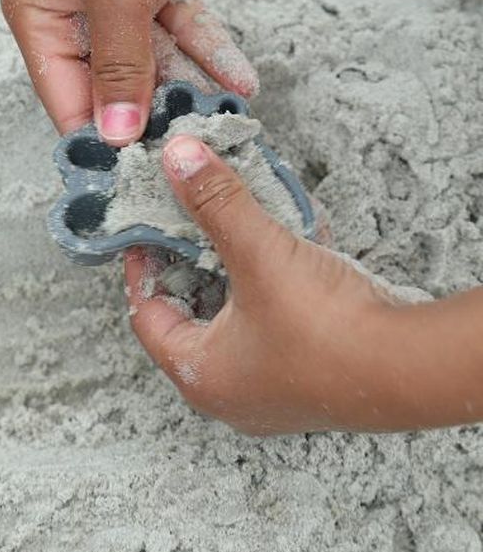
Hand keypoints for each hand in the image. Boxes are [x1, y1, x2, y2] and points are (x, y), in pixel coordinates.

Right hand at [0, 0, 257, 144]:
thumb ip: (120, 67)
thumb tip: (112, 135)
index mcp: (38, 12)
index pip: (63, 95)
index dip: (101, 132)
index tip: (141, 170)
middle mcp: (70, 6)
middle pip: (109, 80)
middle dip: (151, 111)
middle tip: (192, 145)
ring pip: (150, 57)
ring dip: (187, 84)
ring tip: (224, 116)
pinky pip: (178, 29)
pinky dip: (205, 50)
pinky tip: (237, 79)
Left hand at [124, 135, 412, 434]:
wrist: (409, 368)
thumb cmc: (327, 330)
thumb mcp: (259, 253)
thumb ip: (215, 202)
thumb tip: (179, 158)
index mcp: (200, 374)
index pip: (146, 316)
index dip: (142, 267)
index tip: (146, 229)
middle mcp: (230, 393)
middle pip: (191, 317)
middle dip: (193, 265)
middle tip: (190, 224)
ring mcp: (272, 391)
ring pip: (237, 319)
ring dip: (237, 274)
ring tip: (238, 229)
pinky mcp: (309, 378)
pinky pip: (275, 325)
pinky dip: (274, 289)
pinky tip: (290, 249)